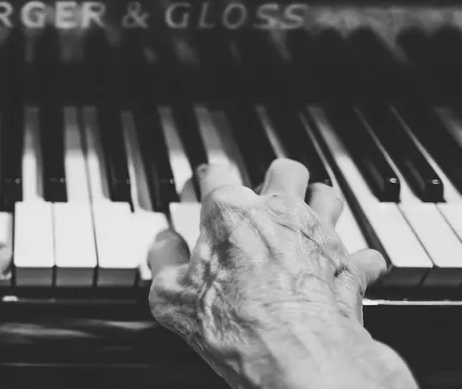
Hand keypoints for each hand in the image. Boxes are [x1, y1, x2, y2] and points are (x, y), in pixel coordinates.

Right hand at [147, 159, 416, 388]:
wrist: (297, 355)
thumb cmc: (236, 325)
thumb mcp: (171, 297)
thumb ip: (162, 261)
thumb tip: (162, 246)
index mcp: (230, 213)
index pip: (215, 174)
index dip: (205, 179)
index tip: (203, 187)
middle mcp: (278, 213)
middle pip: (285, 170)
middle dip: (275, 179)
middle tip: (263, 196)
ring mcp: (318, 236)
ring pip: (328, 195)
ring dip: (318, 204)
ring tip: (305, 219)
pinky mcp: (350, 266)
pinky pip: (364, 252)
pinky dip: (354, 260)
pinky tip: (344, 268)